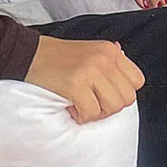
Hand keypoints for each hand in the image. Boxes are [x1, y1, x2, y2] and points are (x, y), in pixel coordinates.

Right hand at [26, 35, 145, 122]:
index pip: (137, 81)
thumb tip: (128, 79)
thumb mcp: (90, 51)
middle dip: (109, 107)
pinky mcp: (75, 83)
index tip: (104, 94)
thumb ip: (110, 64)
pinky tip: (70, 107)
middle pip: (127, 98)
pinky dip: (80, 116)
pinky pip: (91, 113)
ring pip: (113, 107)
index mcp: (111, 51)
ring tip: (80, 104)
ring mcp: (91, 70)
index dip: (122, 93)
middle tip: (91, 103)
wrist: (29, 54)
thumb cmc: (58, 57)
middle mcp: (105, 58)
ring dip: (96, 113)